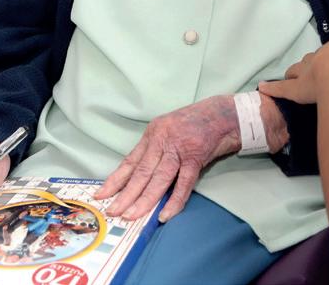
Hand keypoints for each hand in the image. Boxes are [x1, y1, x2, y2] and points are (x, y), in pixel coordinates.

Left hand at [97, 95, 240, 222]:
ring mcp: (180, 147)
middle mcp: (164, 138)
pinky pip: (183, 183)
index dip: (116, 180)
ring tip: (131, 216)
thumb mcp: (171, 128)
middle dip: (126, 194)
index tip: (102, 195)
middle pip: (142, 172)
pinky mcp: (196, 156)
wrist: (227, 113)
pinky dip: (174, 200)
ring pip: (159, 179)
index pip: (131, 160)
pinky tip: (165, 214)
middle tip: (113, 212)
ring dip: (144, 200)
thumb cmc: (199, 121)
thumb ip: (157, 148)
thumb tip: (141, 177)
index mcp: (155, 132)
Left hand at [260, 40, 328, 104]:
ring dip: (296, 73)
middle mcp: (322, 57)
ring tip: (292, 78)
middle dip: (312, 65)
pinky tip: (263, 88)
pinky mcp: (297, 89)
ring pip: (297, 70)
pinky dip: (273, 88)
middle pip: (312, 60)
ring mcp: (307, 72)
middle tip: (314, 73)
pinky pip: (282, 88)